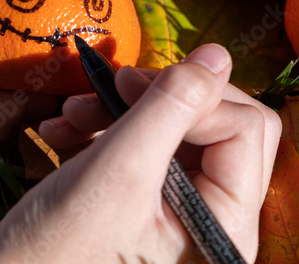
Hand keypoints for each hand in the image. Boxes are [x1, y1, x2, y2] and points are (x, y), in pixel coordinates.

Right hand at [0, 44, 281, 262]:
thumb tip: (217, 54)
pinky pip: (154, 148)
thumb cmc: (53, 255)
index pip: (246, 126)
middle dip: (164, 96)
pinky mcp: (156, 205)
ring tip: (73, 114)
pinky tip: (67, 132)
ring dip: (127, 110)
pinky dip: (113, 130)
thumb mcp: (117, 170)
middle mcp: (218, 219)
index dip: (194, 96)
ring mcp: (188, 212)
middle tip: (113, 86)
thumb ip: (171, 106)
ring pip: (184, 129)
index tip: (129, 86)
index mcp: (227, 223)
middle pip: (224, 121)